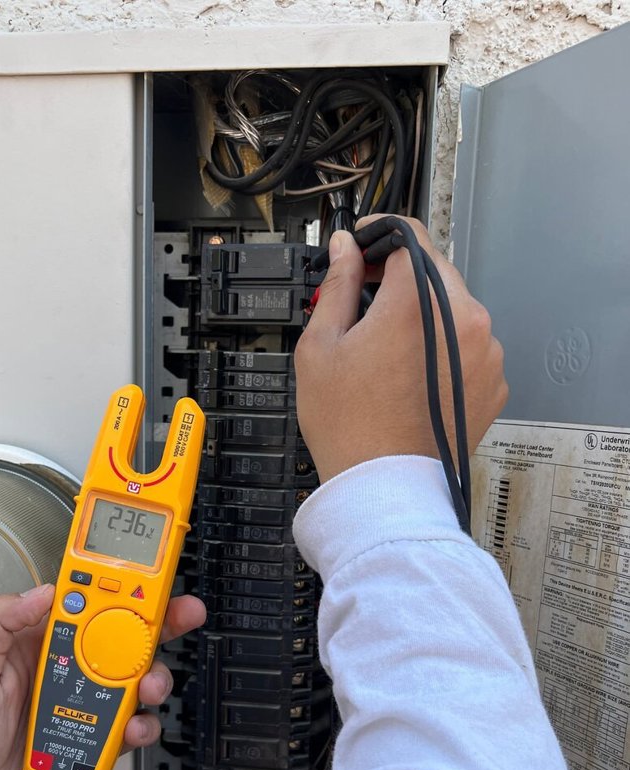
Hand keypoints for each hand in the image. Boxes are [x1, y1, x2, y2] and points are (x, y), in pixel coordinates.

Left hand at [0, 584, 205, 769]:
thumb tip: (44, 591)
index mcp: (33, 646)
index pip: (81, 606)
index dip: (114, 588)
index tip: (142, 578)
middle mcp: (62, 673)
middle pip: (120, 640)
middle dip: (156, 624)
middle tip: (182, 616)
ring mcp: (80, 709)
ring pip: (133, 683)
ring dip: (153, 678)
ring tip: (149, 686)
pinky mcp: (92, 744)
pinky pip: (129, 729)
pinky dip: (141, 727)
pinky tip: (132, 729)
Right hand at [295, 215, 507, 483]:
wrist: (383, 486)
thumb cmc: (348, 425)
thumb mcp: (321, 346)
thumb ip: (338, 285)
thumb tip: (347, 248)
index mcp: (417, 303)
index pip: (407, 237)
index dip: (379, 236)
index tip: (363, 246)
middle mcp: (464, 319)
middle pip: (433, 270)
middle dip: (399, 277)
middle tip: (365, 299)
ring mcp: (485, 352)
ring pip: (454, 307)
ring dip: (425, 313)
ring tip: (388, 347)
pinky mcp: (494, 381)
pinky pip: (469, 345)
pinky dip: (444, 347)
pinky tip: (412, 373)